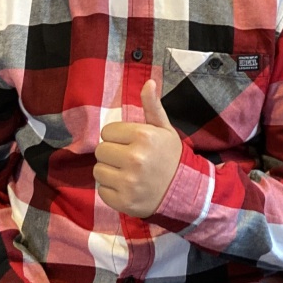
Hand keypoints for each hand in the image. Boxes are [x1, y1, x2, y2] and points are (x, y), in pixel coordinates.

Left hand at [94, 81, 183, 217]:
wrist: (185, 191)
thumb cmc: (171, 157)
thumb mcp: (164, 129)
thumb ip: (152, 106)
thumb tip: (148, 81)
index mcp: (143, 136)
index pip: (107, 131)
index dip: (117, 137)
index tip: (130, 144)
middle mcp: (134, 158)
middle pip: (100, 151)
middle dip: (112, 154)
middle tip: (127, 160)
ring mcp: (128, 182)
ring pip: (98, 171)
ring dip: (109, 172)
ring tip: (126, 173)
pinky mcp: (123, 201)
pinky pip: (101, 191)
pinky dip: (111, 190)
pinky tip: (126, 188)